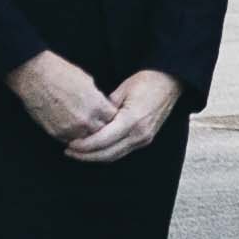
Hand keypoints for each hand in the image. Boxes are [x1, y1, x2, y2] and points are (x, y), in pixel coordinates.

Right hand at [8, 50, 110, 147]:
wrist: (35, 76)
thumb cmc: (61, 73)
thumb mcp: (87, 81)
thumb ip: (96, 98)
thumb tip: (101, 105)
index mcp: (96, 105)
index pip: (112, 117)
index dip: (109, 115)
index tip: (105, 113)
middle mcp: (85, 120)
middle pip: (101, 131)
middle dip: (99, 125)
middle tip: (94, 120)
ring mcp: (70, 128)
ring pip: (86, 139)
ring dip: (85, 133)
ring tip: (81, 124)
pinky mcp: (56, 133)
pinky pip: (69, 140)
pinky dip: (71, 135)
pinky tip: (68, 126)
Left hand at [65, 67, 186, 163]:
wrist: (170, 82)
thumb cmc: (146, 81)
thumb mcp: (122, 89)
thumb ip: (105, 107)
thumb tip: (89, 120)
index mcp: (132, 120)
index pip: (102, 140)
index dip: (84, 146)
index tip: (69, 144)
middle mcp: (139, 134)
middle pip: (107, 154)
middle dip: (86, 156)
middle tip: (68, 151)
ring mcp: (144, 139)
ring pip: (115, 156)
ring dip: (95, 157)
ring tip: (78, 153)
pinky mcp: (145, 139)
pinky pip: (122, 152)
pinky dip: (107, 153)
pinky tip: (95, 149)